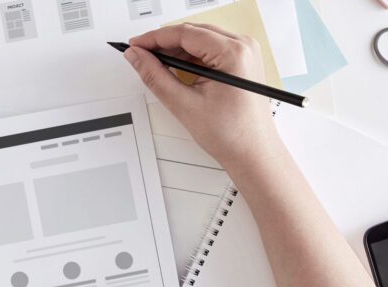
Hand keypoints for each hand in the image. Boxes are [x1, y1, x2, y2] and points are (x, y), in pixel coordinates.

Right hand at [125, 24, 282, 170]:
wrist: (252, 152)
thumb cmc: (232, 134)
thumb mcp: (184, 104)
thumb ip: (155, 76)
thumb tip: (137, 57)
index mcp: (233, 53)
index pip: (184, 33)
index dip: (154, 38)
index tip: (135, 45)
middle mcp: (243, 47)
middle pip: (193, 32)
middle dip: (163, 42)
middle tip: (140, 54)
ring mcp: (245, 53)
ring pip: (201, 39)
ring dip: (176, 49)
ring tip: (155, 64)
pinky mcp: (242, 62)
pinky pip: (211, 50)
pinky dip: (190, 57)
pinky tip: (176, 68)